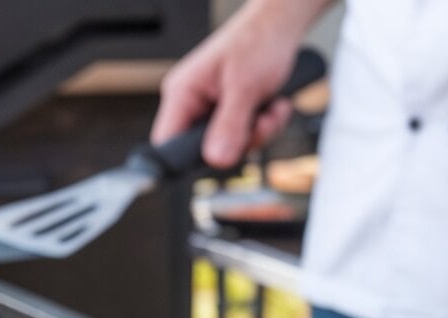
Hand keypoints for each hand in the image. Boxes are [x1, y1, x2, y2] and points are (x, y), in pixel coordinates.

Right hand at [150, 3, 301, 167]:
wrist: (280, 26)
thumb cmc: (257, 41)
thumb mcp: (244, 86)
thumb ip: (229, 124)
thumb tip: (215, 160)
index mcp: (183, 93)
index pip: (167, 142)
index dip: (185, 158)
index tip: (215, 158)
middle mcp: (193, 105)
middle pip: (204, 152)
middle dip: (239, 142)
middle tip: (259, 122)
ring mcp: (212, 113)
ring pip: (229, 149)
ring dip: (258, 134)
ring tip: (270, 109)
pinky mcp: (230, 118)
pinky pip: (244, 140)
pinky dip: (265, 128)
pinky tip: (272, 107)